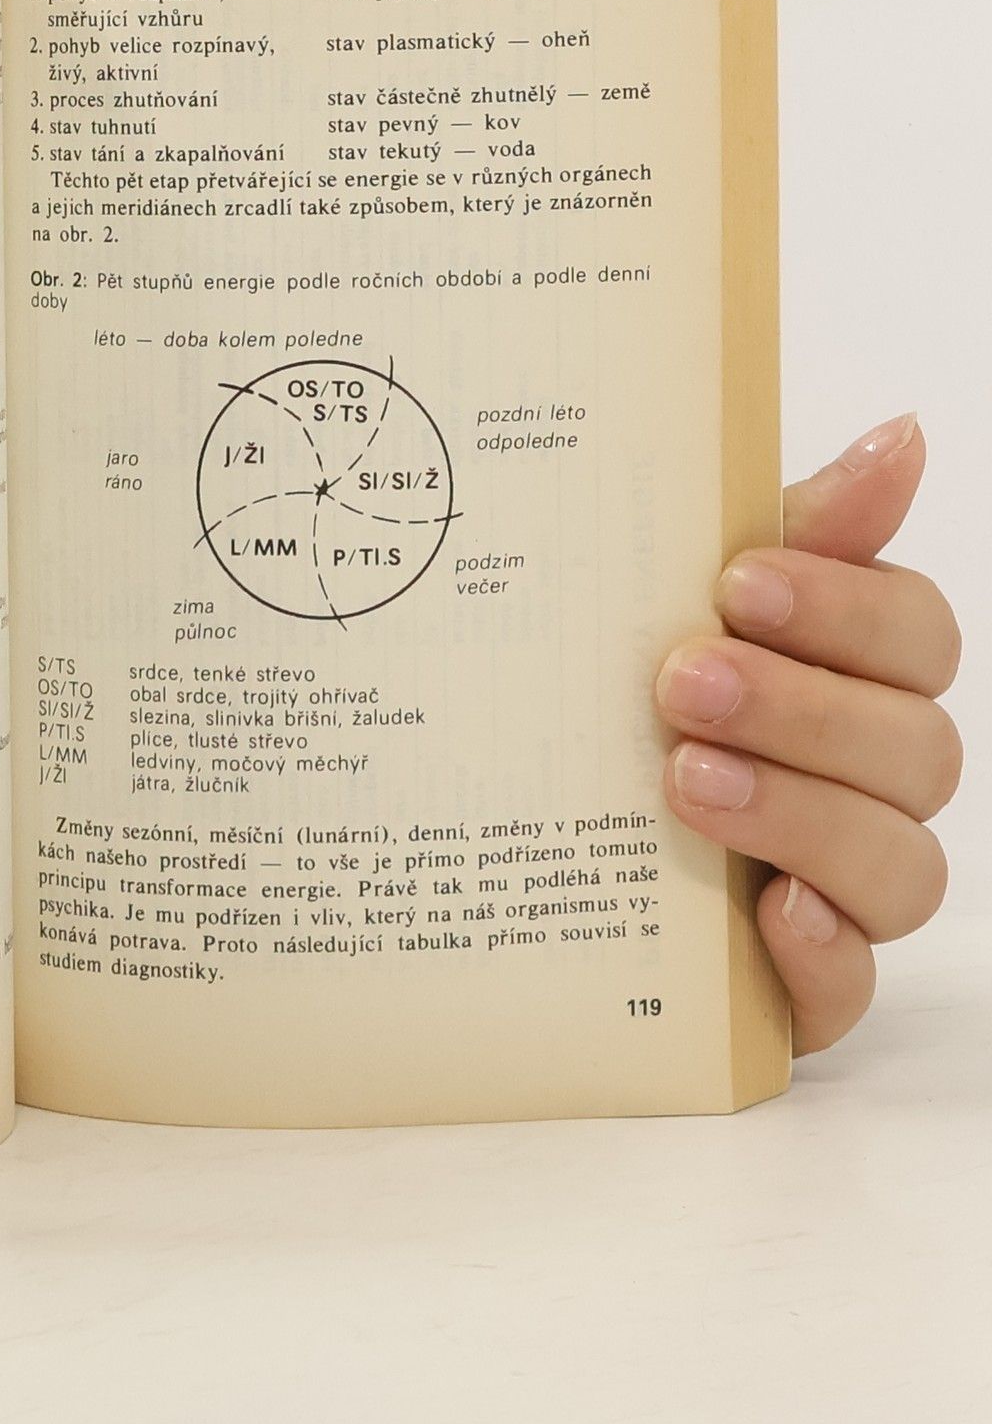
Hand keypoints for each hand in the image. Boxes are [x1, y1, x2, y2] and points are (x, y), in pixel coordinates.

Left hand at [656, 415, 962, 1052]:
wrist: (507, 849)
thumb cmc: (612, 703)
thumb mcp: (669, 605)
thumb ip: (787, 531)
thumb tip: (903, 434)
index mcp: (847, 680)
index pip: (914, 635)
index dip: (845, 606)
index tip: (736, 581)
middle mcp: (864, 784)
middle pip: (916, 747)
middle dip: (801, 707)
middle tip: (680, 680)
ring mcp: (840, 891)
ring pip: (898, 864)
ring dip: (799, 814)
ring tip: (684, 780)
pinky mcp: (799, 987)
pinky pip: (850, 988)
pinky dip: (822, 953)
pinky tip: (770, 914)